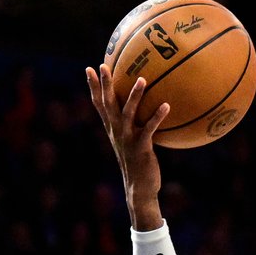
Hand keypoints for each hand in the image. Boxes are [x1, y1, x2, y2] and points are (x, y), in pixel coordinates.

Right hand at [85, 67, 168, 211]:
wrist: (139, 188)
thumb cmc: (139, 163)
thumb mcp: (133, 142)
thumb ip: (135, 125)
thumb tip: (148, 107)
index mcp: (113, 129)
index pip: (99, 104)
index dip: (93, 87)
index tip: (89, 68)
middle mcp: (117, 132)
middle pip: (108, 104)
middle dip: (105, 85)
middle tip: (103, 66)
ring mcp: (127, 139)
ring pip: (127, 113)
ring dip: (134, 96)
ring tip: (142, 79)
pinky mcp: (141, 148)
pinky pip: (149, 129)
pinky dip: (157, 117)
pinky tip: (166, 105)